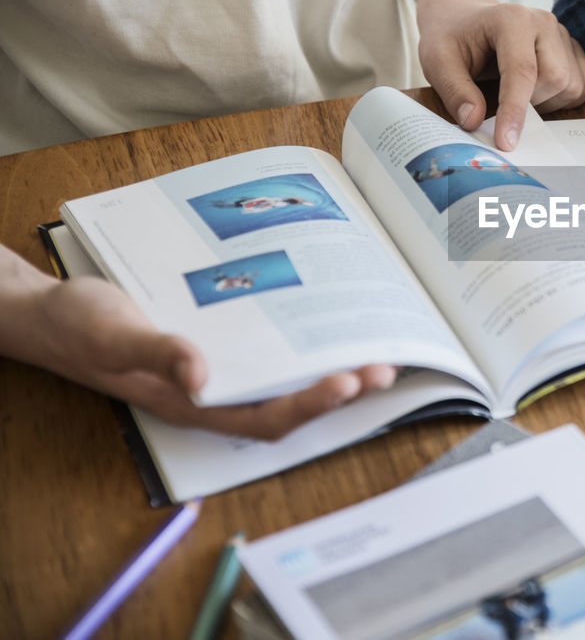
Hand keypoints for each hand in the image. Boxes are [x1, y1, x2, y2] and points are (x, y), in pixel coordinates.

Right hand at [18, 275, 395, 439]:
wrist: (54, 313)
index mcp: (193, 404)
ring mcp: (220, 372)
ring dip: (331, 371)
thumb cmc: (80, 329)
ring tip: (375, 355)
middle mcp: (214, 394)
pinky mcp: (221, 345)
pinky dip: (304, 346)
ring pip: (286, 380)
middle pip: (289, 404)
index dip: (308, 406)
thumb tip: (199, 377)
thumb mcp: (115, 336)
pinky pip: (271, 353)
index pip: (264, 417)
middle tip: (384, 369)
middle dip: (340, 391)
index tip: (346, 382)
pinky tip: (328, 325)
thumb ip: (157, 354)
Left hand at [416, 0, 584, 150]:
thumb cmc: (452, 37)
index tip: (506, 143)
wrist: (465, 16)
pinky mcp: (574, 49)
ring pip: (572, 86)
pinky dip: (564, 99)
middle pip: (555, 80)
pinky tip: (538, 92)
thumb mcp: (437, 61)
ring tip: (517, 93)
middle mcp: (544, 22)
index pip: (523, 71)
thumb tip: (474, 122)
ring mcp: (563, 34)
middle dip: (530, 104)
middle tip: (500, 100)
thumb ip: (454, 90)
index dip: (515, 111)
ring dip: (547, 103)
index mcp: (512, 19)